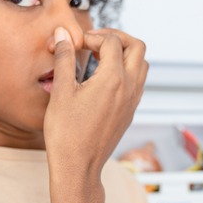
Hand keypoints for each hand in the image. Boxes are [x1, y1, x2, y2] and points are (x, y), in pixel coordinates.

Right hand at [43, 27, 147, 184]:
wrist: (78, 167)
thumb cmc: (66, 133)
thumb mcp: (61, 91)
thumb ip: (65, 58)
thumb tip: (63, 35)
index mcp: (113, 79)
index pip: (112, 42)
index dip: (93, 36)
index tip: (77, 43)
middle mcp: (129, 88)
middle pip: (137, 47)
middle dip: (117, 37)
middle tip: (96, 40)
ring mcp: (133, 101)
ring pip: (141, 64)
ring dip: (124, 53)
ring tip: (100, 56)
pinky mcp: (130, 111)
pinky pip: (137, 82)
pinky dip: (126, 70)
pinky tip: (103, 77)